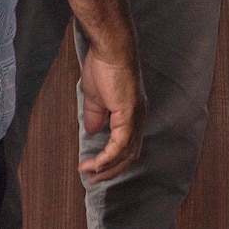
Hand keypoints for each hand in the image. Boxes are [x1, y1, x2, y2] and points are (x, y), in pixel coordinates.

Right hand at [77, 45, 145, 182]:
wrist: (110, 49)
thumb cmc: (103, 66)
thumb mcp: (95, 96)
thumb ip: (95, 114)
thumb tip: (92, 130)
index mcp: (132, 113)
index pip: (127, 145)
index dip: (112, 159)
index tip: (94, 167)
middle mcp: (138, 118)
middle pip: (129, 155)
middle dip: (110, 170)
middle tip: (93, 179)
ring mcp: (136, 118)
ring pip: (125, 154)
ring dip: (107, 167)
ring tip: (90, 173)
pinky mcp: (130, 116)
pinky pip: (120, 145)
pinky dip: (107, 157)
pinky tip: (95, 163)